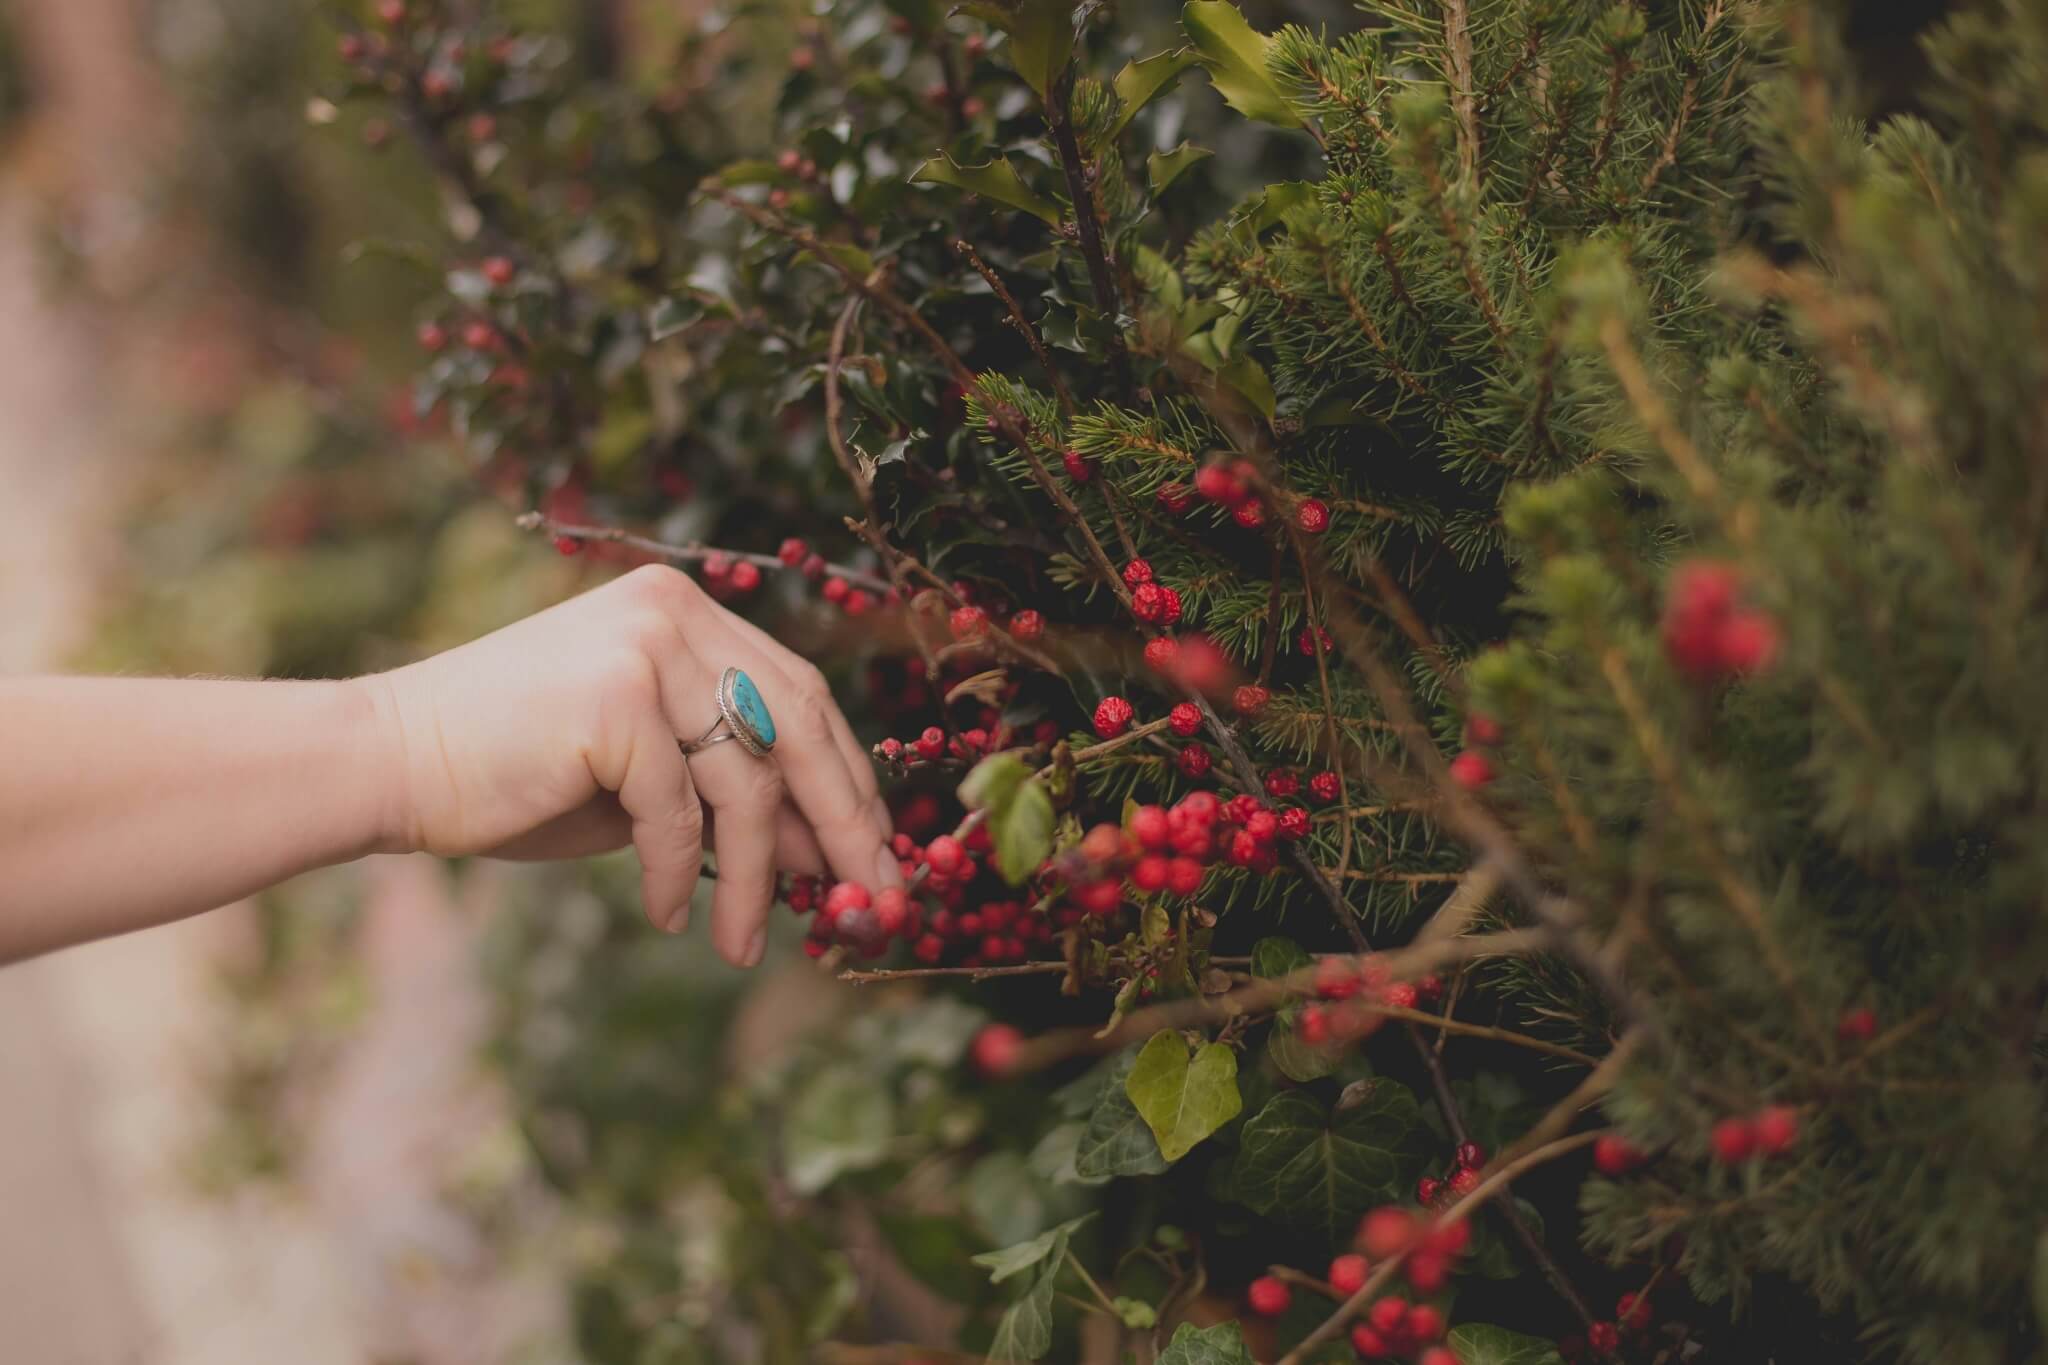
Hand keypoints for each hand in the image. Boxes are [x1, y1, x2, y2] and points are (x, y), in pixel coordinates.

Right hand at [356, 564, 897, 964]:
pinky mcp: (614, 700)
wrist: (388, 761)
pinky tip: (667, 917)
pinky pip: (678, 812)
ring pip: (744, 781)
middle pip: (798, 726)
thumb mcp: (649, 784)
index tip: (876, 850)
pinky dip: (678, 875)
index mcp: (687, 613)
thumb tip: (827, 851)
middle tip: (872, 901)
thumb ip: (734, 797)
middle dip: (843, 823)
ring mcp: (645, 646)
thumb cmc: (517, 773)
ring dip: (752, 878)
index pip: (800, 695)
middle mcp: (675, 612)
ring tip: (746, 945)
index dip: (846, 776)